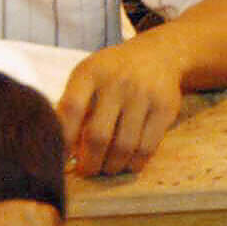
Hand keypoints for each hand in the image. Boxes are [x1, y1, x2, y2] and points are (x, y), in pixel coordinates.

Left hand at [56, 37, 185, 175]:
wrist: (158, 54)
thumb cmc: (112, 73)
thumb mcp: (87, 77)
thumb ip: (73, 106)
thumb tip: (64, 153)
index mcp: (90, 72)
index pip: (71, 110)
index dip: (63, 141)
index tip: (60, 160)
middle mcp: (117, 81)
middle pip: (98, 136)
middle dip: (90, 163)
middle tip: (87, 171)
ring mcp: (144, 94)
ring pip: (124, 146)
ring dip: (112, 167)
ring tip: (106, 169)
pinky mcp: (166, 107)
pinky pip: (148, 146)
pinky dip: (135, 163)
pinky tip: (127, 164)